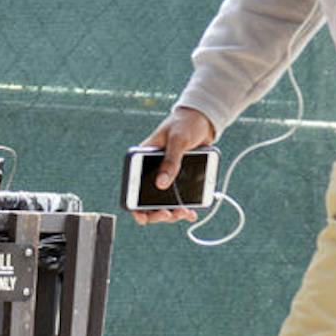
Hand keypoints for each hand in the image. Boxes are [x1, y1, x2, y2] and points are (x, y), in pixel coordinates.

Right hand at [131, 107, 215, 225]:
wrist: (203, 120)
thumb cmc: (184, 124)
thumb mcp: (177, 140)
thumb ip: (170, 161)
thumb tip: (161, 184)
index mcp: (141, 161)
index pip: (132, 189)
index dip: (134, 206)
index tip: (142, 215)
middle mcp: (151, 173)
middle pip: (147, 202)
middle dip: (157, 213)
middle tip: (168, 214)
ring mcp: (166, 178)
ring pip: (164, 204)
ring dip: (173, 213)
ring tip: (185, 213)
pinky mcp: (179, 181)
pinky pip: (179, 200)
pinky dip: (184, 209)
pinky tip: (190, 213)